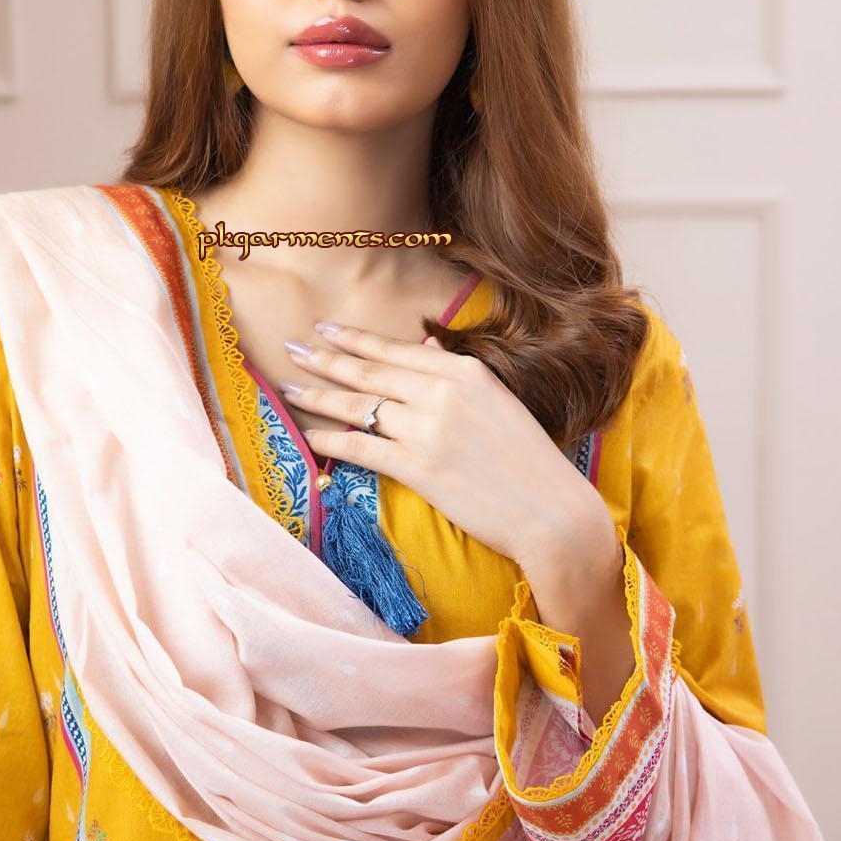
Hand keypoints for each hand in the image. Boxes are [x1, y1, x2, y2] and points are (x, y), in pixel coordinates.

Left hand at [279, 321, 608, 581]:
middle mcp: (442, 393)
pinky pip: (362, 447)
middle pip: (368, 373)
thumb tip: (424, 349)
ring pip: (358, 406)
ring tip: (288, 386)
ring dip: (317, 396)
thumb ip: (456, 375)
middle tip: (290, 347)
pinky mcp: (418, 468)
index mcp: (464, 371)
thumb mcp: (498, 402)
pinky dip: (331, 440)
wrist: (552, 512)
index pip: (395, 350)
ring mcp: (428, 430)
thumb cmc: (529, 460)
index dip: (355, 339)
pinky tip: (308, 435)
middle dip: (324, 358)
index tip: (324, 328)